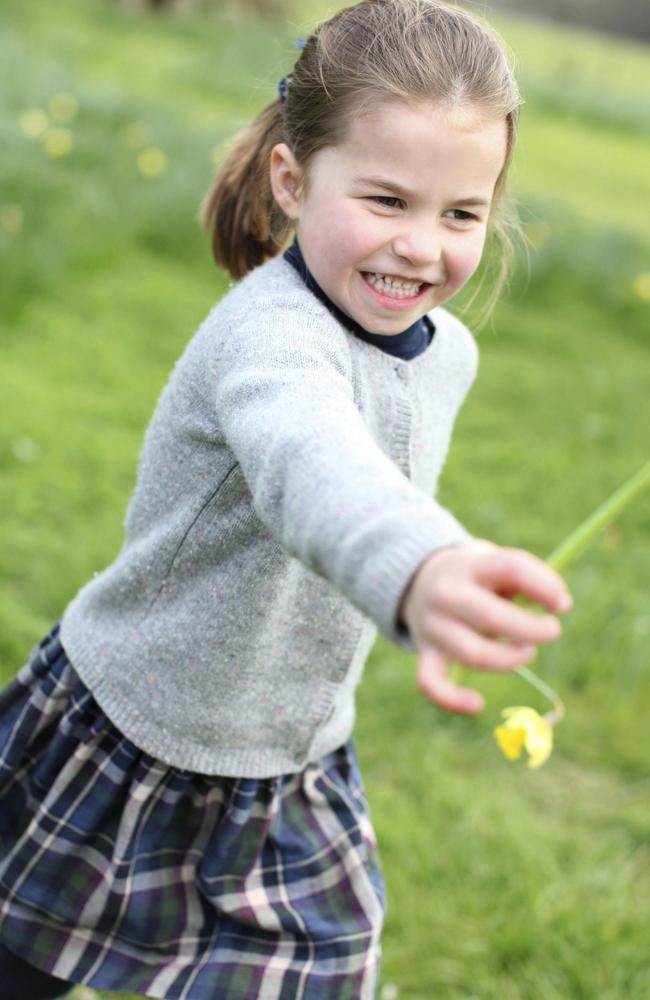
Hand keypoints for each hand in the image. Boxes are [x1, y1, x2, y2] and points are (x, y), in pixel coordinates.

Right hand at [398, 540, 572, 713]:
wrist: (420, 581)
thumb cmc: (476, 577)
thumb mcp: (496, 563)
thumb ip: (526, 579)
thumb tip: (560, 605)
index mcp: (470, 565)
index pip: (511, 568)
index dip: (545, 586)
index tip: (563, 605)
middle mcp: (447, 593)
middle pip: (492, 616)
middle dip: (532, 630)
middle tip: (552, 631)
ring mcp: (433, 625)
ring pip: (473, 654)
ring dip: (510, 660)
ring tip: (527, 652)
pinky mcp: (426, 653)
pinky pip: (431, 682)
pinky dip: (452, 699)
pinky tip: (477, 704)